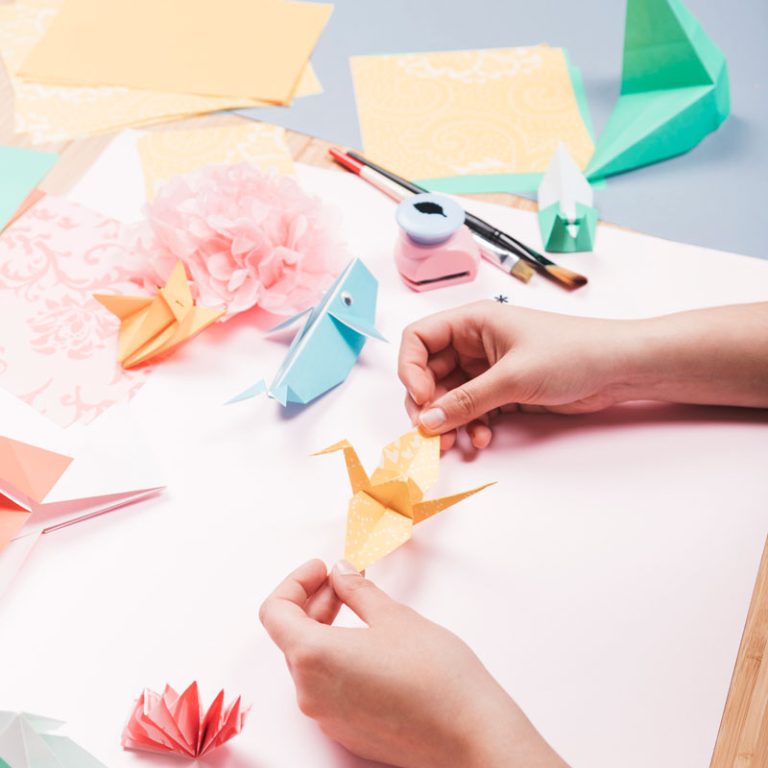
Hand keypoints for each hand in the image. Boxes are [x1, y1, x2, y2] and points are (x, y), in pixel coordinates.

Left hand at [260, 560, 567, 767]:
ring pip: (309, 662)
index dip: (295, 582)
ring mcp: (327, 717)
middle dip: (313, 602)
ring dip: (325, 628)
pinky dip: (337, 657)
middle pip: (290, 636)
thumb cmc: (435, 675)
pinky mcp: (347, 731)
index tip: (321, 569)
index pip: (275, 612)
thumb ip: (356, 591)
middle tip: (344, 582)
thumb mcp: (394, 616)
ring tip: (361, 610)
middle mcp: (310, 693)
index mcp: (313, 657)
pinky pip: (326, 687)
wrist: (470, 733)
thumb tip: (340, 574)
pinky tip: (369, 645)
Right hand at [398, 301, 767, 449]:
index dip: (411, 369)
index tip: (423, 399)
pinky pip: (472, 411)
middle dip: (428, 405)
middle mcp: (474, 344)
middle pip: (429, 374)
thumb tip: (428, 420)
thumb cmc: (572, 353)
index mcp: (472, 322)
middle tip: (431, 434)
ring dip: (449, 422)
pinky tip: (482, 439)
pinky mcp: (503, 391)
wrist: (618, 368)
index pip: (419, 339)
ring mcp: (488, 369)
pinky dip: (471, 427)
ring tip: (455, 445)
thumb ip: (467, 400)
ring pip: (450, 397)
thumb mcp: (513, 377)